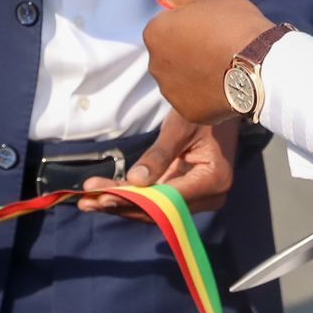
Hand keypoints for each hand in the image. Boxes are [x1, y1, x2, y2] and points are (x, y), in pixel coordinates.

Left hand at [76, 112, 240, 217]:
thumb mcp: (180, 128)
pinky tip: (106, 195)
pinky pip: (159, 200)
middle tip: (86, 201)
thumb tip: (134, 182)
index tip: (102, 195)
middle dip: (121, 205)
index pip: (166, 200)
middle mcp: (210, 196)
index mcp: (213, 180)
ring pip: (156, 208)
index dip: (132, 200)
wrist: (226, 102)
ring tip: (88, 201)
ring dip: (123, 204)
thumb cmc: (205, 109)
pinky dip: (134, 197)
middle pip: (159, 210)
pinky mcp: (190, 192)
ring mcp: (201, 197)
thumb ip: (159, 156)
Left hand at [144, 0, 275, 123]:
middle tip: (214, 48)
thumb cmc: (232, 22)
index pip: (163, 27)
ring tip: (221, 69)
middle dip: (184, 52)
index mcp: (155, 33)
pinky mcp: (187, 111)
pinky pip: (193, 100)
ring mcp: (170, 91)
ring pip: (178, 80)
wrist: (258, 62)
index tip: (206, 27)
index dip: (185, 25)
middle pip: (168, 55)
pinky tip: (224, 86)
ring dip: (192, 75)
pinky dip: (204, 95)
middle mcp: (155, 64)